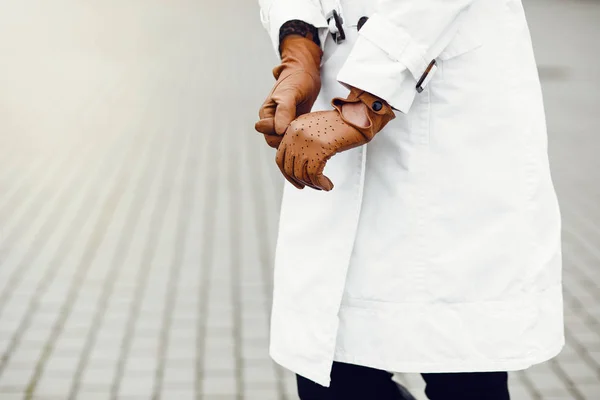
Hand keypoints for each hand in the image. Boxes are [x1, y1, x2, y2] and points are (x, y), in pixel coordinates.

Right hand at [255, 36, 321, 148]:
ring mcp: (283, 123)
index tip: (294, 126)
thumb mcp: (290, 93)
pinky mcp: (293, 124)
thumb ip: (284, 111)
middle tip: (302, 127)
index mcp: (266, 114)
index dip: (282, 136)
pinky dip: (301, 135)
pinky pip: (294, 136)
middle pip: (276, 142)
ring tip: (305, 125)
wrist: (306, 71)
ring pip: (286, 141)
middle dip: (289, 139)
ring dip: (296, 137)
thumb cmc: (297, 78)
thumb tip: (279, 130)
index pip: (270, 137)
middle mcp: (272, 120)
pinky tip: (308, 126)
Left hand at [275, 87, 394, 190]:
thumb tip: (297, 164)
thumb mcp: (313, 128)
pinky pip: (314, 175)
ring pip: (302, 173)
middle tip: (312, 186)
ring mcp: (307, 141)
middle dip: (301, 181)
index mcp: (292, 128)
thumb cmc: (339, 123)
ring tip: (322, 185)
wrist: (358, 116)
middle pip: (289, 168)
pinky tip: (327, 185)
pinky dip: (321, 183)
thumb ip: (301, 141)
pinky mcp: (320, 149)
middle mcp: (296, 134)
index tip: (297, 182)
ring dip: (313, 184)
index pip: (280, 158)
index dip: (287, 174)